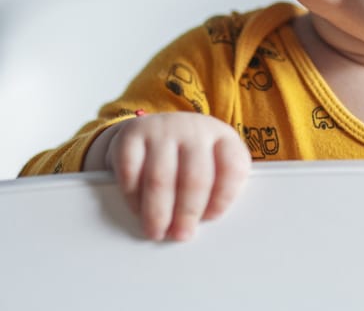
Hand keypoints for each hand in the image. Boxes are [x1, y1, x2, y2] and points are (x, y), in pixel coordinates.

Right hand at [88, 112, 251, 241]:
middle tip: (180, 235)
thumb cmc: (188, 159)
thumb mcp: (211, 165)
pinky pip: (131, 170)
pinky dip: (133, 196)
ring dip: (158, 212)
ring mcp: (163, 129)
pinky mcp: (132, 134)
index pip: (232, 168)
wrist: (153, 130)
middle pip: (195, 177)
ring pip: (160, 177)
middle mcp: (194, 130)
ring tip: (156, 232)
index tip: (211, 218)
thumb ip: (216, 190)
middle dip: (187, 212)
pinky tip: (137, 210)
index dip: (223, 197)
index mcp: (223, 138)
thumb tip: (208, 230)